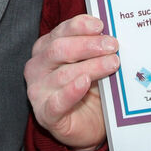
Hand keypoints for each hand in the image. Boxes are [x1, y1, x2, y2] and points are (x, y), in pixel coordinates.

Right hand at [25, 15, 118, 150]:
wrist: (89, 125)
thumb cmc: (89, 89)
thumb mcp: (92, 63)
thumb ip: (96, 49)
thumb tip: (113, 35)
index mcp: (45, 48)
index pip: (61, 32)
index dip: (80, 26)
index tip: (100, 26)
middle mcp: (37, 67)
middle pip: (59, 50)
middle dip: (88, 45)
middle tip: (112, 45)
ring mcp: (38, 91)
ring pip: (63, 74)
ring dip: (91, 67)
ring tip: (112, 63)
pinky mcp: (45, 114)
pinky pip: (57, 102)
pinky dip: (71, 92)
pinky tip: (85, 83)